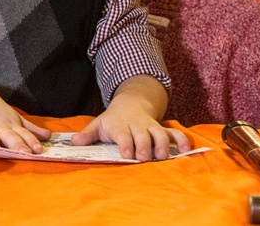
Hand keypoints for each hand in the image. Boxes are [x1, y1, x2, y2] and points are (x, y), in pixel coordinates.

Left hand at [71, 101, 189, 160]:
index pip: (123, 134)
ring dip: (163, 144)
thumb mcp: (99, 124)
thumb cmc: (113, 120)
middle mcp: (137, 126)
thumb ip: (88, 134)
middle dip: (144, 145)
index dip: (125, 143)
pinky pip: (175, 132)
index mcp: (120, 125)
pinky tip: (186, 149)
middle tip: (145, 157)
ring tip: (163, 157)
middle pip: (143, 135)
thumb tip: (73, 142)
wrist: (131, 103)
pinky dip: (181, 140)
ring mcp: (151, 126)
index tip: (127, 154)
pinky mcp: (163, 129)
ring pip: (160, 133)